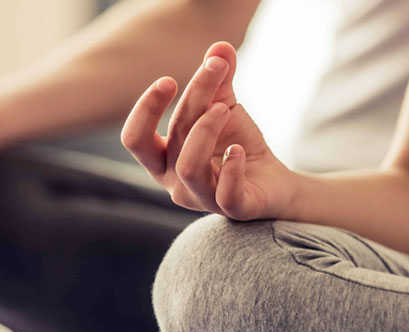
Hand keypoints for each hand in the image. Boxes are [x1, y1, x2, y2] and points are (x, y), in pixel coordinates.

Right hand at [121, 42, 300, 220]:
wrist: (273, 182)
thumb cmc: (236, 145)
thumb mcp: (224, 107)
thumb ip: (218, 79)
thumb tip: (220, 46)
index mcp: (163, 160)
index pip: (135, 139)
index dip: (146, 109)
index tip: (170, 80)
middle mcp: (175, 183)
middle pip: (170, 140)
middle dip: (191, 102)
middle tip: (212, 71)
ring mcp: (202, 199)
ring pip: (189, 167)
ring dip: (207, 129)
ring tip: (226, 109)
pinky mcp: (233, 209)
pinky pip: (226, 193)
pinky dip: (232, 167)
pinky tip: (239, 150)